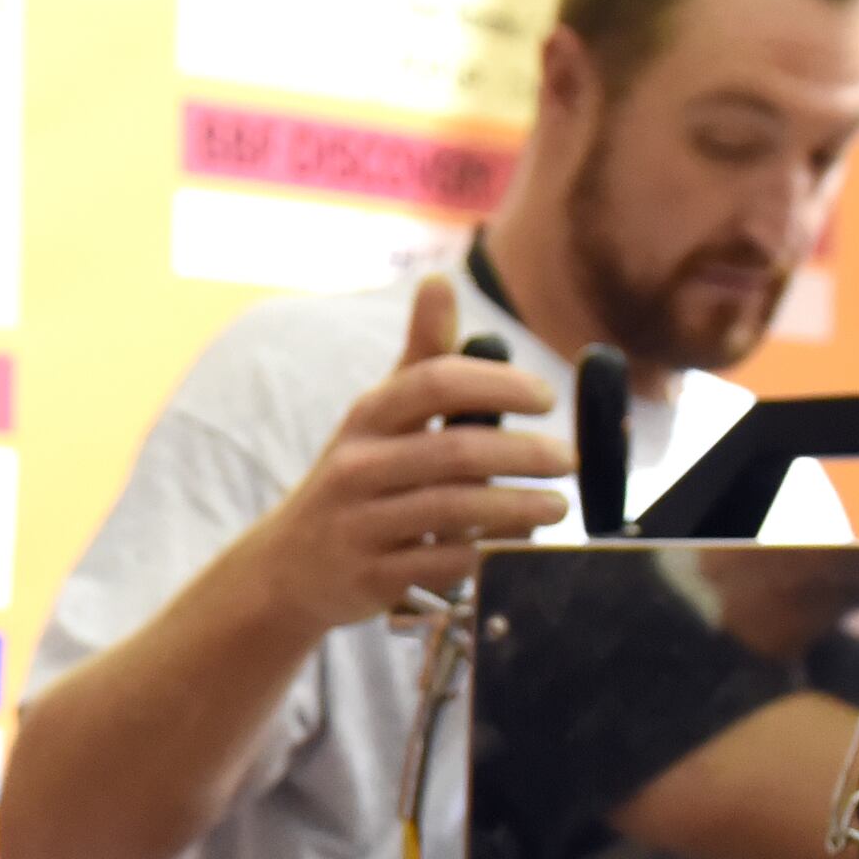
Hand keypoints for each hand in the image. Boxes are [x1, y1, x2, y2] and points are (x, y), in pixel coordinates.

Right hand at [228, 274, 565, 635]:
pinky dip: (485, 554)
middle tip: (570, 460)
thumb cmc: (356, 478)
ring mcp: (361, 524)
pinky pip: (441, 563)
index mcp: (368, 416)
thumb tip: (440, 281)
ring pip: (454, 510)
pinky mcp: (370, 577)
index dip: (498, 384)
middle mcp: (358, 466)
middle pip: (456, 450)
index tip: (546, 397)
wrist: (288, 567)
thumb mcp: (378, 415)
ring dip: (518, 508)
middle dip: (524, 453)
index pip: (435, 382)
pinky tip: (515, 547)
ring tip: (558, 506)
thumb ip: (420, 354)